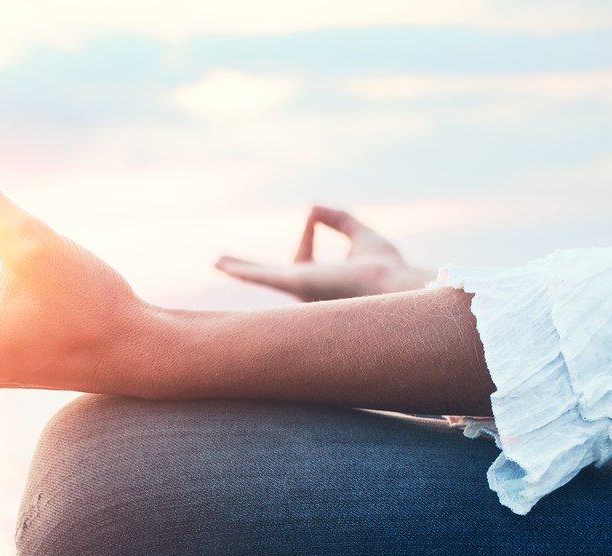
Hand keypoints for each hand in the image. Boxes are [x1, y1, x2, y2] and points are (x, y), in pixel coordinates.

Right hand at [215, 206, 433, 301]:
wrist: (396, 285)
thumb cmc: (386, 268)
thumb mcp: (360, 235)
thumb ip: (339, 219)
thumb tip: (312, 207)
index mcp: (323, 283)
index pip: (304, 255)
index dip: (309, 231)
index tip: (314, 213)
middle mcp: (308, 292)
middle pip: (272, 276)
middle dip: (249, 270)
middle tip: (224, 263)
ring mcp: (299, 289)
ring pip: (262, 277)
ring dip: (238, 270)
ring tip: (215, 262)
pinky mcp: (297, 283)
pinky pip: (262, 276)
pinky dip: (242, 270)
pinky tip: (221, 264)